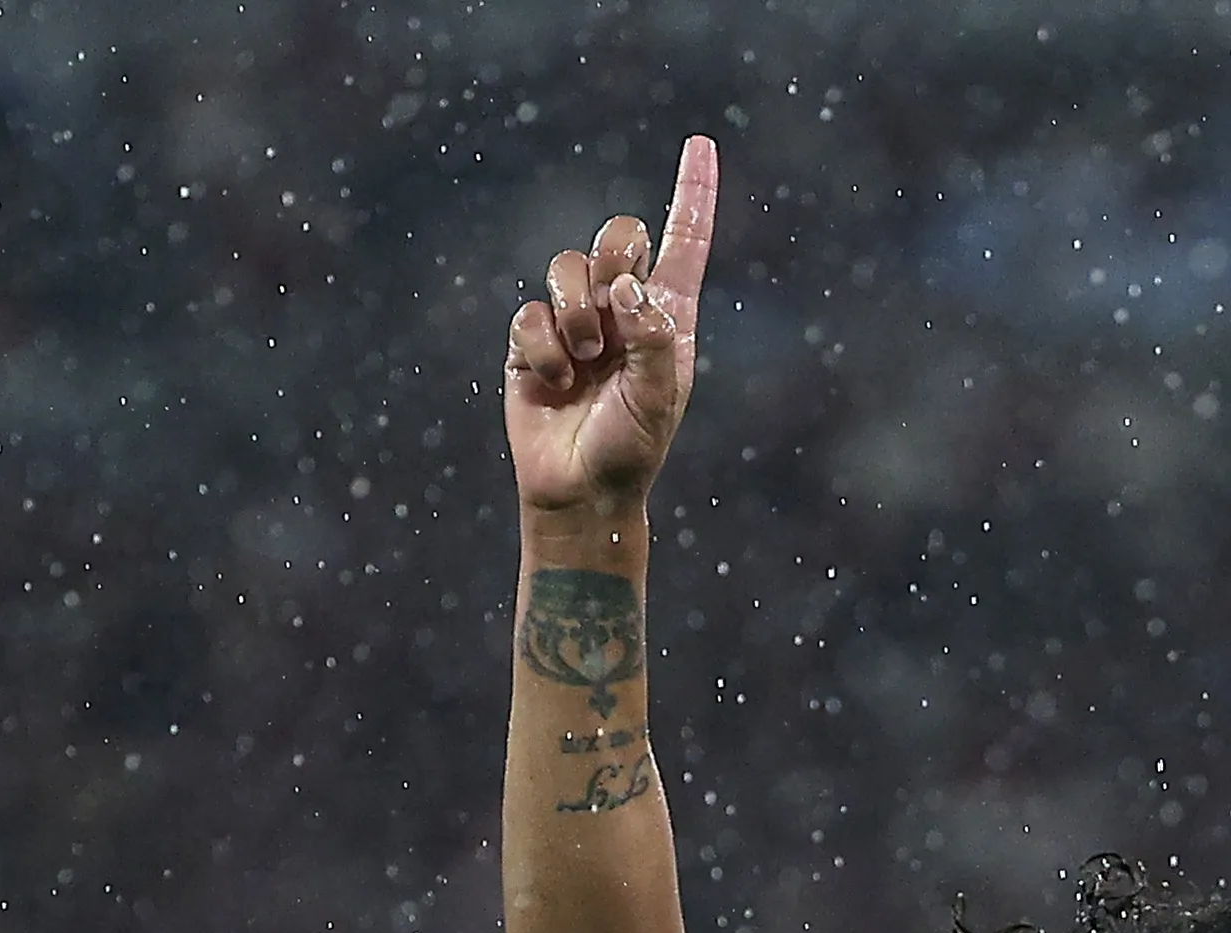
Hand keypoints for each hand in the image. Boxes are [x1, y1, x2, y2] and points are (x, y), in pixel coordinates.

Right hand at [504, 139, 717, 522]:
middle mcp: (622, 308)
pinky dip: (542, 350)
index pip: (684, 242)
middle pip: (616, 235)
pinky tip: (553, 382)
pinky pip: (529, 314)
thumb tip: (628, 288)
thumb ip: (654, 338)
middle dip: (611, 260)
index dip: (692, 193)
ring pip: (566, 268)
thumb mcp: (659, 397)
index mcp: (667, 316)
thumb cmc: (631, 448)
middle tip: (613, 314)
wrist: (580, 491)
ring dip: (576, 315)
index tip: (701, 143)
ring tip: (584, 362)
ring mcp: (575, 321)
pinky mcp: (531, 340)